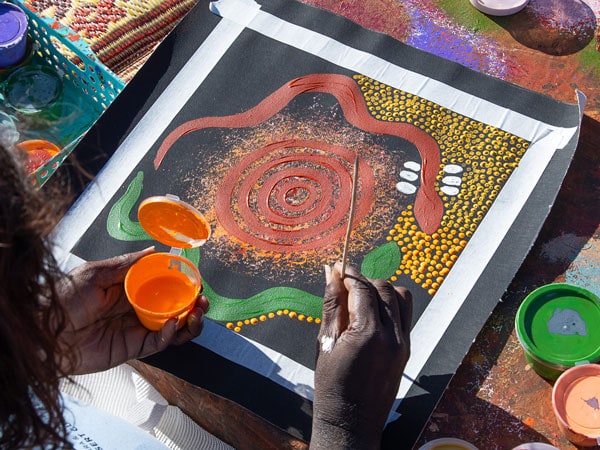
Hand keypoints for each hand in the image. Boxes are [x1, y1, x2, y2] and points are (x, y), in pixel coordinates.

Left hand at [56, 248, 208, 374]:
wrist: (43, 333)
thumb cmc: (62, 299)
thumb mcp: (94, 273)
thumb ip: (126, 263)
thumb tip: (153, 250)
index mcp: (129, 290)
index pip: (164, 287)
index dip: (183, 284)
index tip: (196, 280)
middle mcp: (136, 310)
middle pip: (174, 309)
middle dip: (193, 305)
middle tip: (202, 300)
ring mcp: (135, 330)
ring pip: (172, 329)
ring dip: (189, 323)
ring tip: (196, 313)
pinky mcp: (131, 349)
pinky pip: (158, 343)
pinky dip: (171, 335)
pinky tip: (175, 323)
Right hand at [310, 263, 411, 449]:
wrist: (350, 423)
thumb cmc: (331, 386)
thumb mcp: (325, 342)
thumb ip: (331, 304)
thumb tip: (331, 272)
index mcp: (369, 334)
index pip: (363, 288)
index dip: (349, 273)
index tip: (337, 268)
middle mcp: (392, 336)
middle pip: (384, 288)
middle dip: (364, 281)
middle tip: (344, 285)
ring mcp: (404, 343)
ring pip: (401, 298)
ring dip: (381, 291)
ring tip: (359, 300)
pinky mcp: (407, 350)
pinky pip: (404, 315)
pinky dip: (390, 306)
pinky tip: (370, 315)